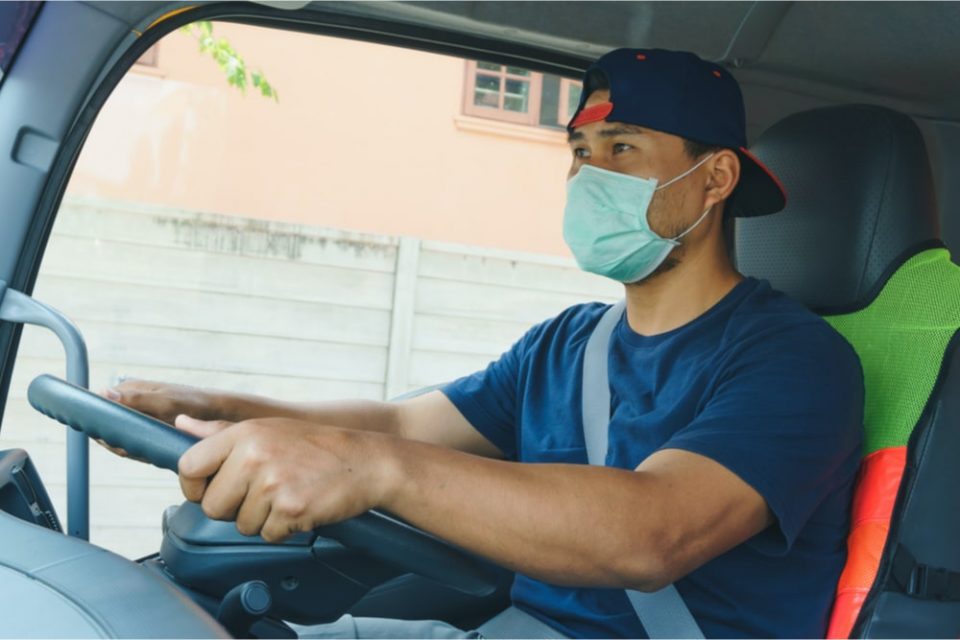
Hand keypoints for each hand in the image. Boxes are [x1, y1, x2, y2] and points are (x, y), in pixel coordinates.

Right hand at [95, 379, 226, 459]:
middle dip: (119, 440)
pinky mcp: (146, 429)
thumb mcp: (165, 402)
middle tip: (139, 447)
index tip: (114, 438)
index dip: (101, 425)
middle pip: (108, 427)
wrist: (218, 414)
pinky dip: (141, 451)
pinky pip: (134, 444)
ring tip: (149, 450)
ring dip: (131, 447)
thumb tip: (102, 393)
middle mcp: (129, 402)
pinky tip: (153, 453)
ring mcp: (137, 417)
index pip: (99, 408)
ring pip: (120, 438)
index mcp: (128, 389)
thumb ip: (135, 399)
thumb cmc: (194, 403)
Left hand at [175, 416, 397, 541]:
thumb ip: (220, 432)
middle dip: (233, 508)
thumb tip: (181, 424)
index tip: (215, 488)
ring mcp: (273, 483)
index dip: (197, 486)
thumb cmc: (315, 446)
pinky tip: (302, 506)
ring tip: (288, 495)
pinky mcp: (291, 508)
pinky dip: (284, 528)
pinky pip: (268, 534)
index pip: (189, 466)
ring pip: (241, 524)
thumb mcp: (268, 429)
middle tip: (263, 493)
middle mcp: (254, 455)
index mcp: (244, 434)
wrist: (367, 461)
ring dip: (262, 519)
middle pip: (212, 505)